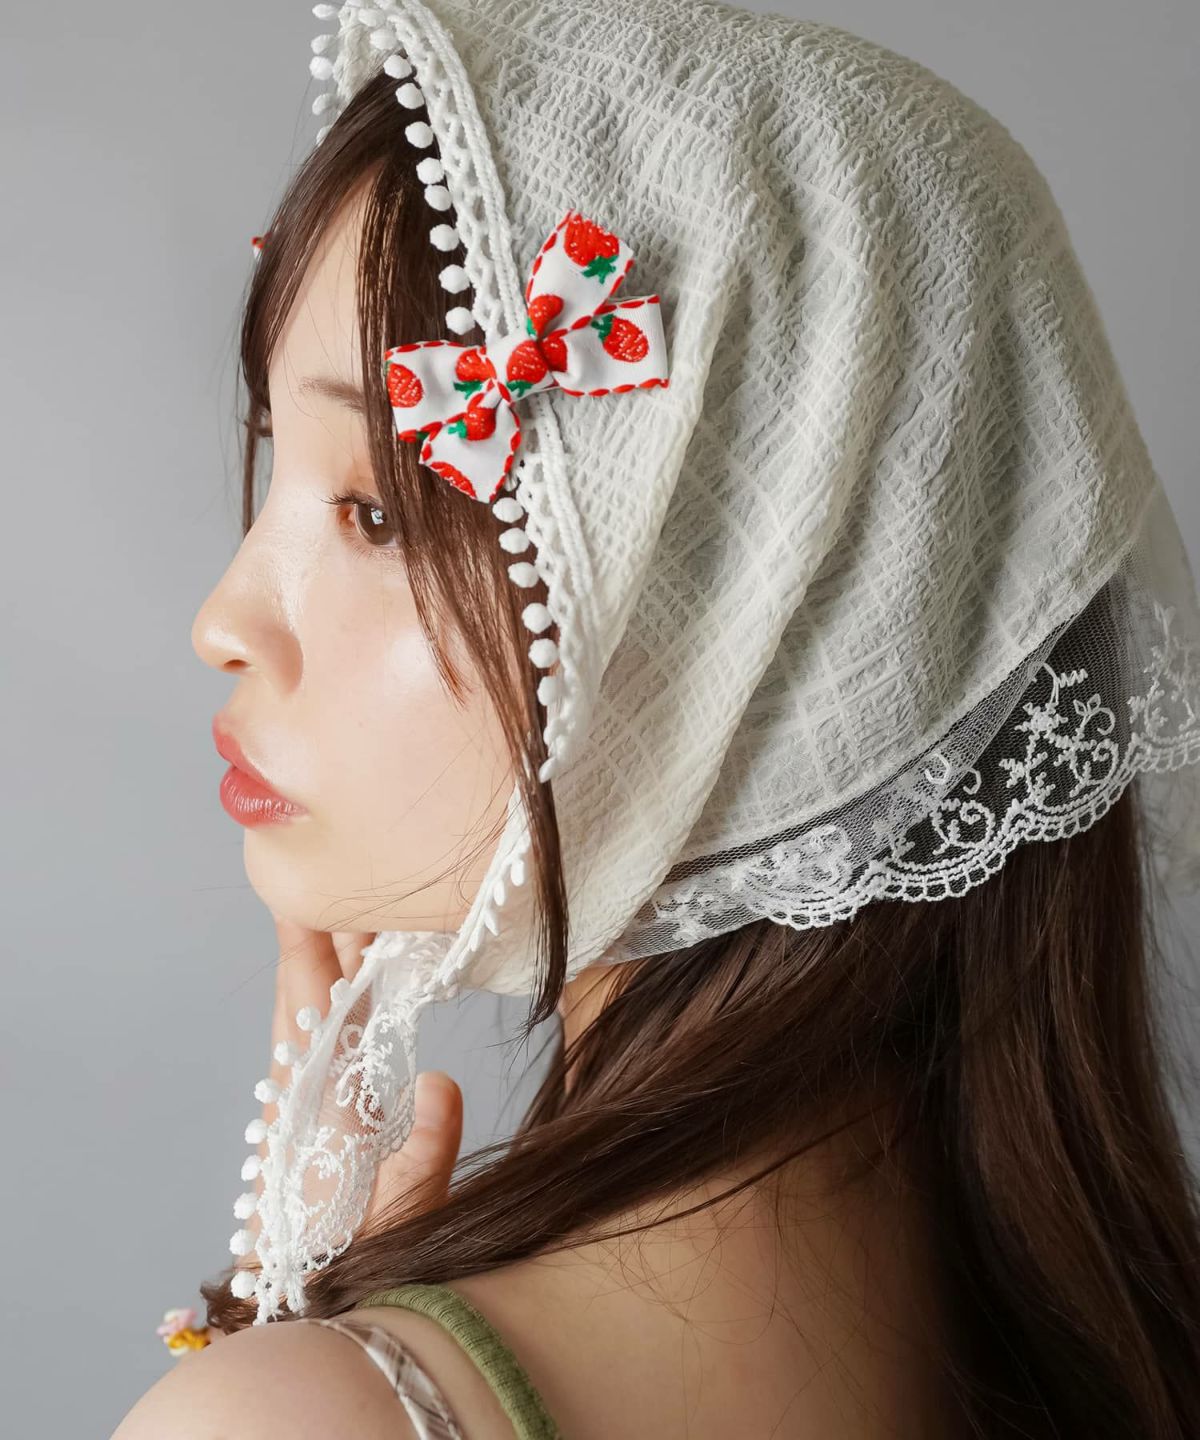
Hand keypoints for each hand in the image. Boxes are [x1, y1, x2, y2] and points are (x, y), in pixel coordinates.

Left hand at [235, 916, 462, 1271]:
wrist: (304, 1305)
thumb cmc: (356, 1259)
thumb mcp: (405, 1213)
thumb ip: (425, 1151)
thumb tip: (442, 1081)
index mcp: (316, 1100)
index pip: (308, 1000)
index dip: (306, 939)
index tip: (306, 885)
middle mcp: (301, 1089)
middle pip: (305, 991)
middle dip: (327, 931)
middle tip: (360, 879)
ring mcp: (303, 1099)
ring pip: (311, 1011)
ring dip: (333, 961)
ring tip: (369, 917)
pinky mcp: (313, 1113)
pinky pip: (320, 1037)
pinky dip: (336, 998)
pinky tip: (362, 990)